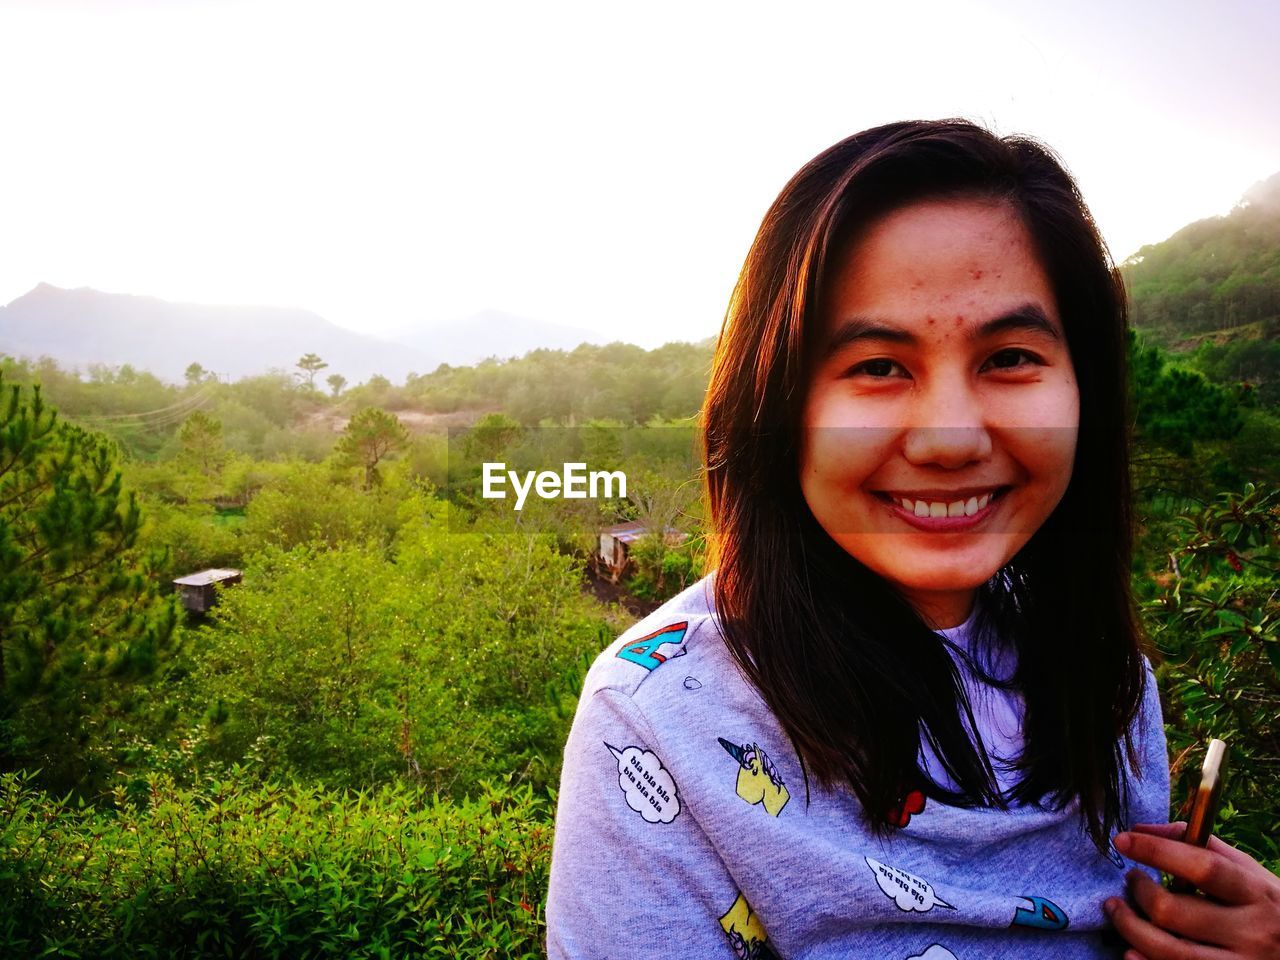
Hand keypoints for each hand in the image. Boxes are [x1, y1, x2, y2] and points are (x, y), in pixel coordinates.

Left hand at [1103, 821, 1279, 958]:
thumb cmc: (1268, 907)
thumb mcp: (1250, 874)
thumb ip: (1201, 846)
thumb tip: (1143, 829)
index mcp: (1257, 894)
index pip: (1203, 868)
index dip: (1157, 851)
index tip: (1123, 840)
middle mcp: (1251, 932)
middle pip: (1175, 911)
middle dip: (1139, 892)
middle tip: (1129, 880)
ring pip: (1169, 950)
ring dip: (1130, 928)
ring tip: (1116, 909)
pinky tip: (1131, 949)